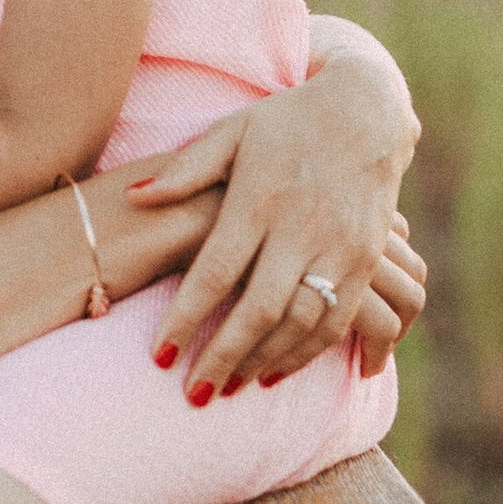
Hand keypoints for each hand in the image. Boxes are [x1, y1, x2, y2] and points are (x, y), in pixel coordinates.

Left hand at [128, 47, 420, 394]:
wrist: (369, 109)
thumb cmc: (287, 121)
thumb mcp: (234, 131)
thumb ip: (186, 168)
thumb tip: (134, 196)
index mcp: (259, 198)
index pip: (215, 272)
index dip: (186, 319)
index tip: (159, 357)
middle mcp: (301, 226)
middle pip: (259, 310)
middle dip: (224, 358)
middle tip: (193, 395)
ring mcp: (340, 246)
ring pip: (302, 324)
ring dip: (263, 362)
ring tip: (228, 388)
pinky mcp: (367, 258)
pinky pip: (339, 320)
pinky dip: (307, 354)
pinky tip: (274, 372)